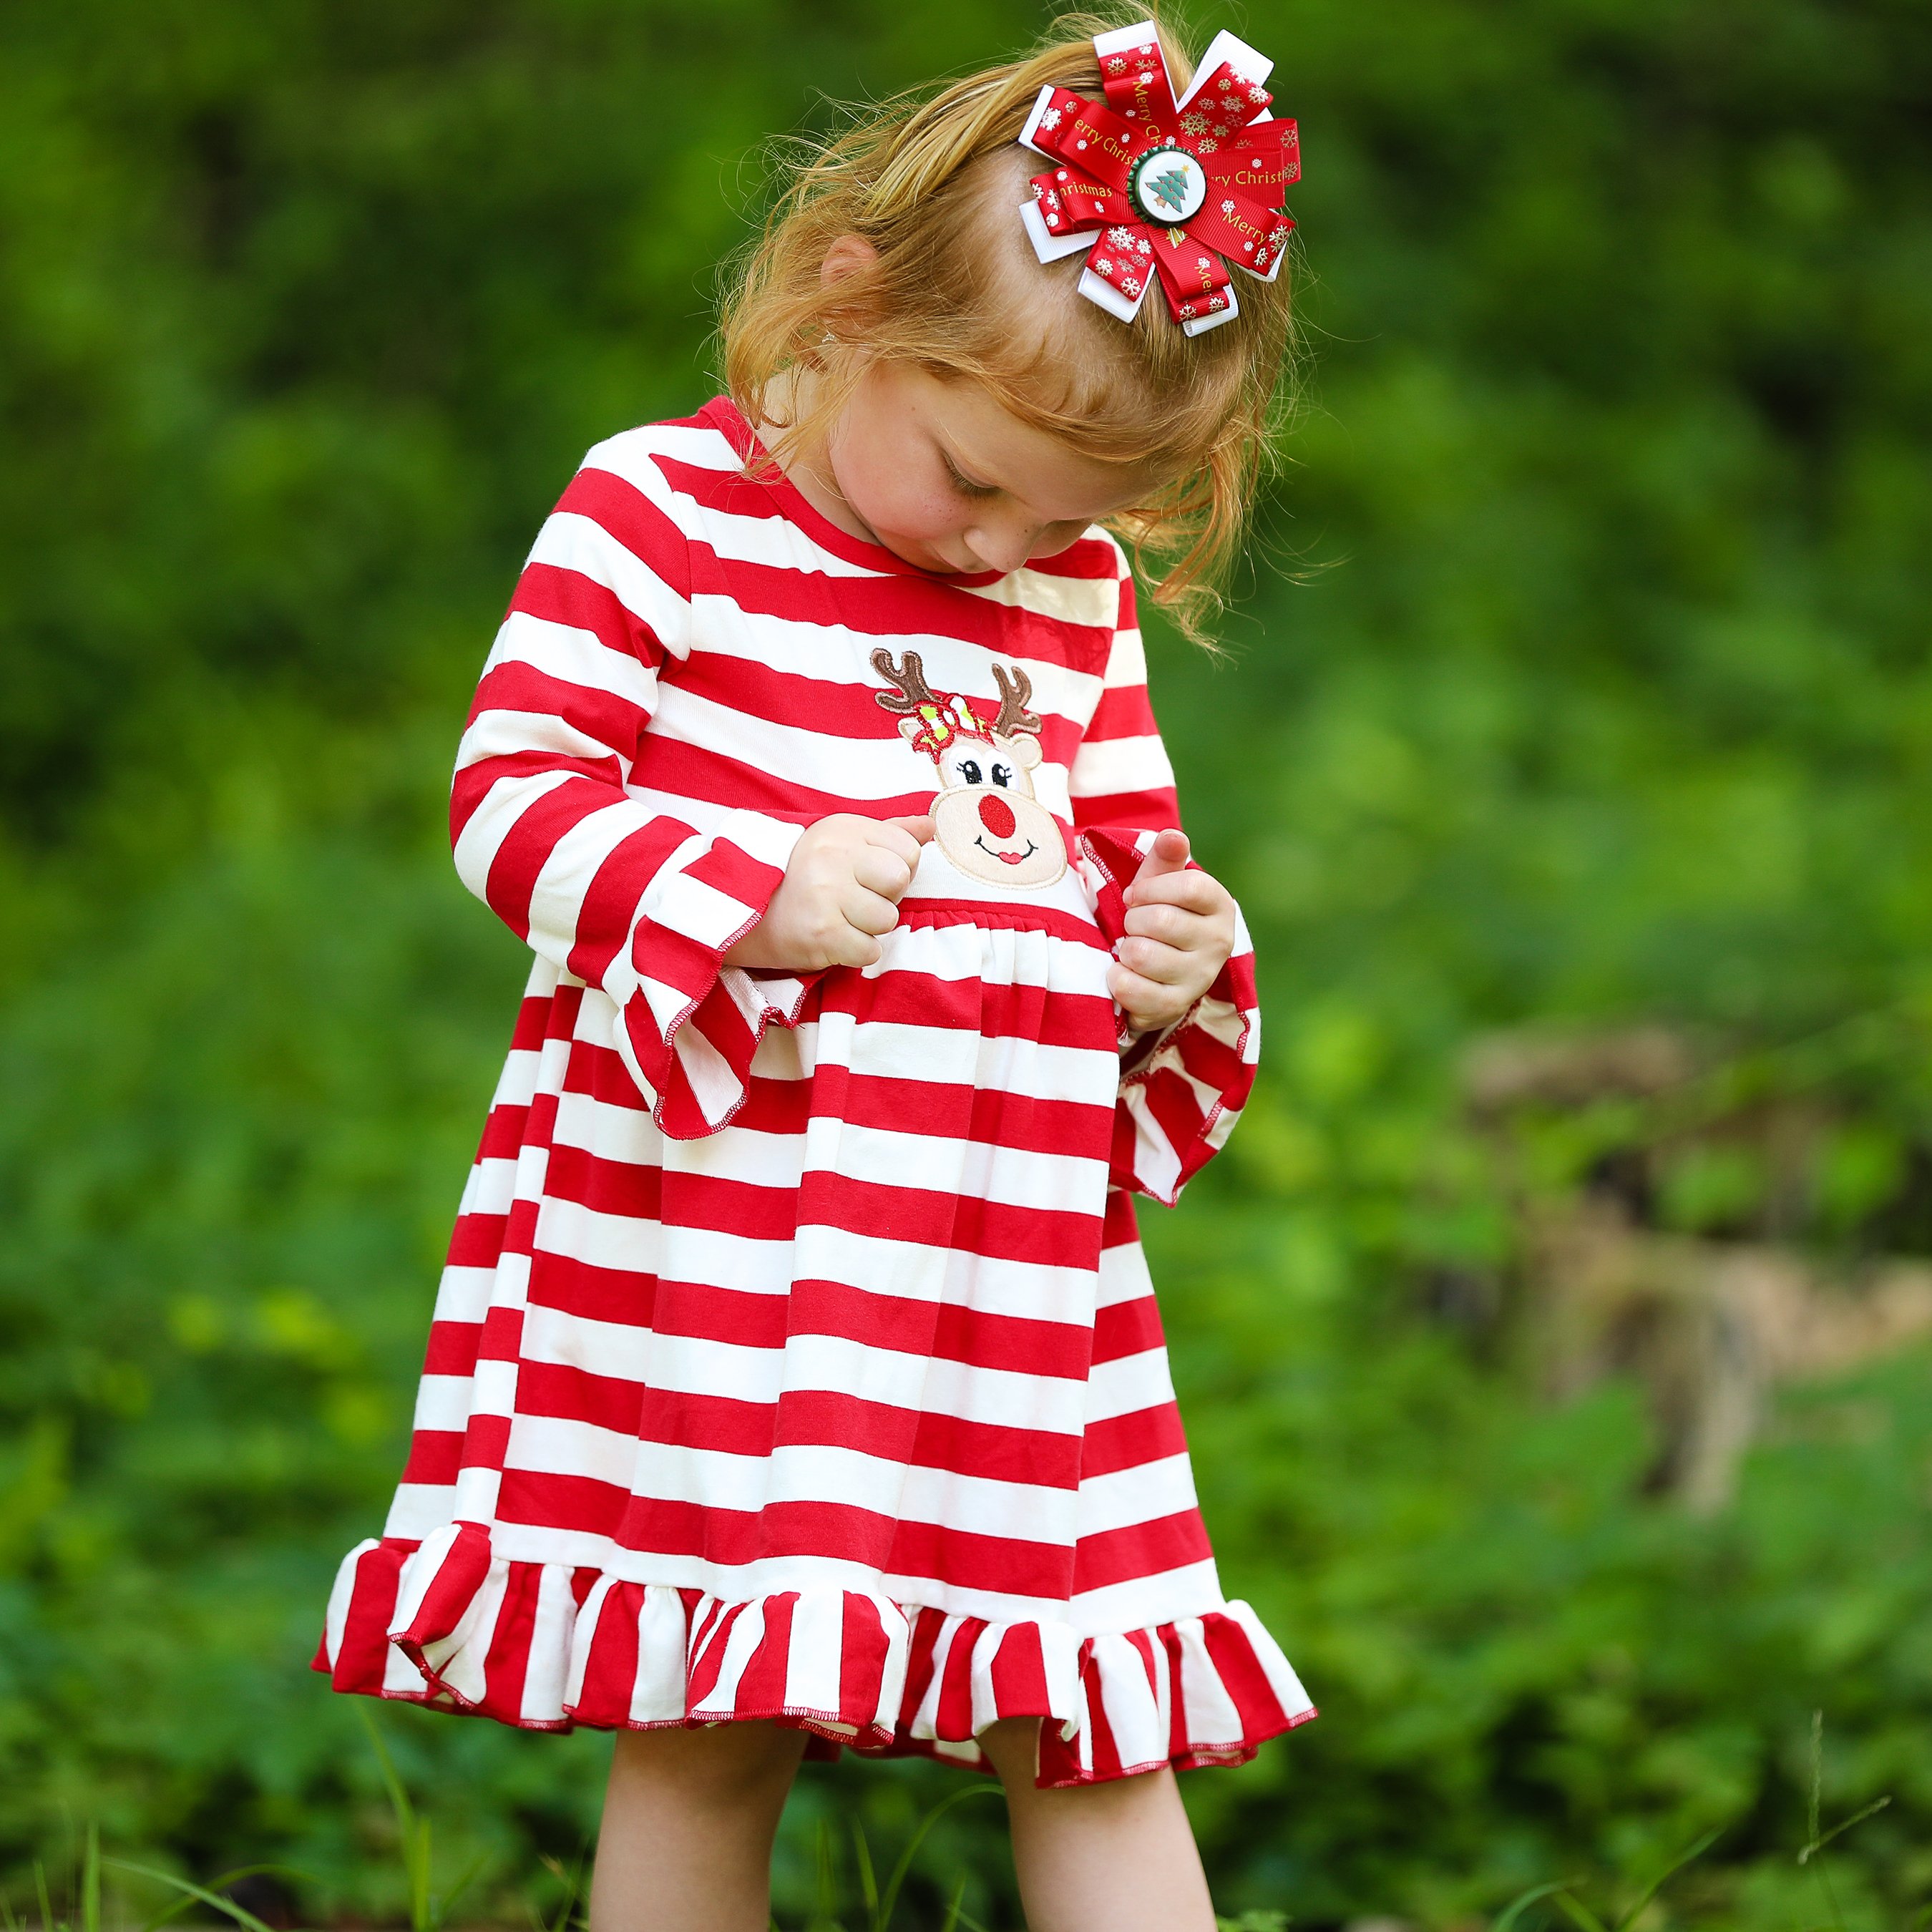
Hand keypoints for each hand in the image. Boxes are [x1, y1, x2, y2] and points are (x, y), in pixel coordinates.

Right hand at [723, 813, 933, 971]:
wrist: (743, 911)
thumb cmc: (801, 876)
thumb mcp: (840, 841)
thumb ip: (890, 833)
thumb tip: (931, 827)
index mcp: (843, 829)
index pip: (908, 851)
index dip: (895, 870)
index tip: (867, 876)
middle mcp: (834, 856)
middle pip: (900, 882)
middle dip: (885, 898)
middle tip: (854, 901)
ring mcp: (827, 894)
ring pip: (887, 920)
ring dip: (868, 928)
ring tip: (839, 919)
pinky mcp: (822, 933)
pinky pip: (870, 951)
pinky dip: (856, 953)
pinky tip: (832, 939)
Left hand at [1108, 829, 1235, 1037]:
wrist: (1155, 970)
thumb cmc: (1156, 913)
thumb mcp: (1160, 882)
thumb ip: (1166, 858)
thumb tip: (1173, 836)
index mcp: (1219, 906)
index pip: (1189, 886)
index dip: (1150, 888)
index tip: (1135, 895)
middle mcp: (1219, 942)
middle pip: (1161, 921)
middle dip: (1133, 920)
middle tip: (1132, 926)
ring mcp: (1200, 978)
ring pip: (1143, 954)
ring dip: (1124, 949)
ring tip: (1130, 950)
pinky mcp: (1176, 1006)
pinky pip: (1133, 989)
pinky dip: (1117, 978)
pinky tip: (1122, 974)